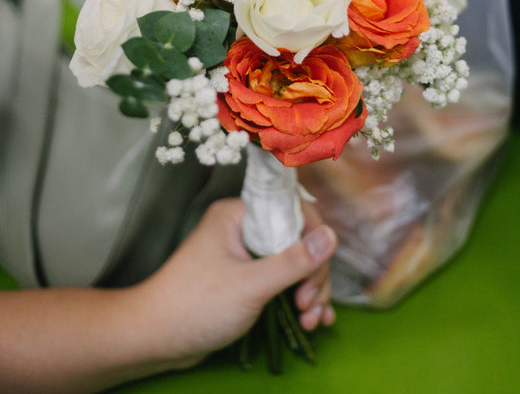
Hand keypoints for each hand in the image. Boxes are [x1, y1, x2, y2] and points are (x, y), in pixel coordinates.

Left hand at [138, 197, 337, 368]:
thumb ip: (293, 261)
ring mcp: (245, 254)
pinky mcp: (246, 279)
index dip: (313, 239)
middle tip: (308, 304)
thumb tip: (331, 235)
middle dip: (312, 274)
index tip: (317, 273)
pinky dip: (298, 298)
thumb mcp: (250, 285)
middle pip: (297, 240)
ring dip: (309, 290)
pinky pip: (282, 280)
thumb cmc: (196, 306)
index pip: (292, 210)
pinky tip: (312, 320)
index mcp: (238, 215)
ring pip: (293, 263)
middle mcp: (242, 228)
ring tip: (311, 320)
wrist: (156, 340)